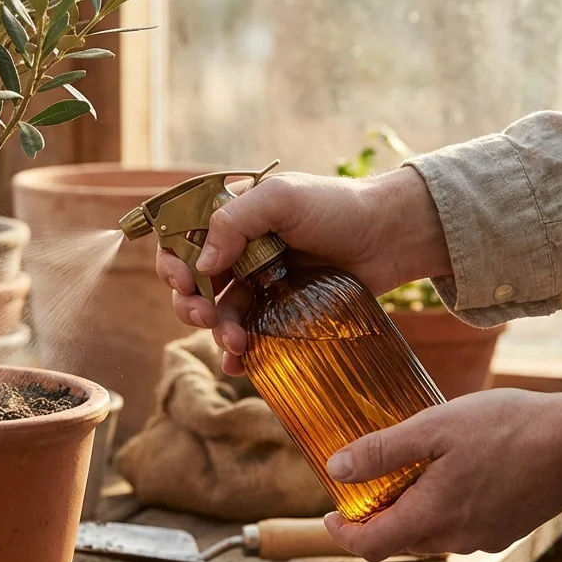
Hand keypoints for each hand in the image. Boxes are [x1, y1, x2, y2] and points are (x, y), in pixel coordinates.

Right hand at [155, 165, 450, 374]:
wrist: (389, 236)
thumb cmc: (337, 207)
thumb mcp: (282, 198)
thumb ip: (235, 221)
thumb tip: (202, 265)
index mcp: (230, 219)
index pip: (180, 240)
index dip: (171, 262)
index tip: (183, 280)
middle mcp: (238, 251)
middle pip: (193, 284)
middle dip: (190, 303)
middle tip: (203, 316)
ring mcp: (259, 283)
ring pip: (219, 314)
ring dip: (216, 331)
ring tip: (235, 341)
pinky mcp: (281, 312)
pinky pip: (249, 335)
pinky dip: (238, 354)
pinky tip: (239, 363)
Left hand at [321, 388, 561, 558]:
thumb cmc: (507, 427)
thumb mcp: (433, 427)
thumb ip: (382, 451)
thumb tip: (336, 469)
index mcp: (432, 517)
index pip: (370, 547)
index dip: (342, 534)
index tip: (330, 514)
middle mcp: (457, 539)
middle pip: (399, 542)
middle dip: (376, 520)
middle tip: (366, 485)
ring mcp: (486, 538)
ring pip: (432, 535)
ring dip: (412, 513)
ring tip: (410, 473)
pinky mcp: (508, 530)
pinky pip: (461, 528)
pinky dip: (443, 510)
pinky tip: (453, 474)